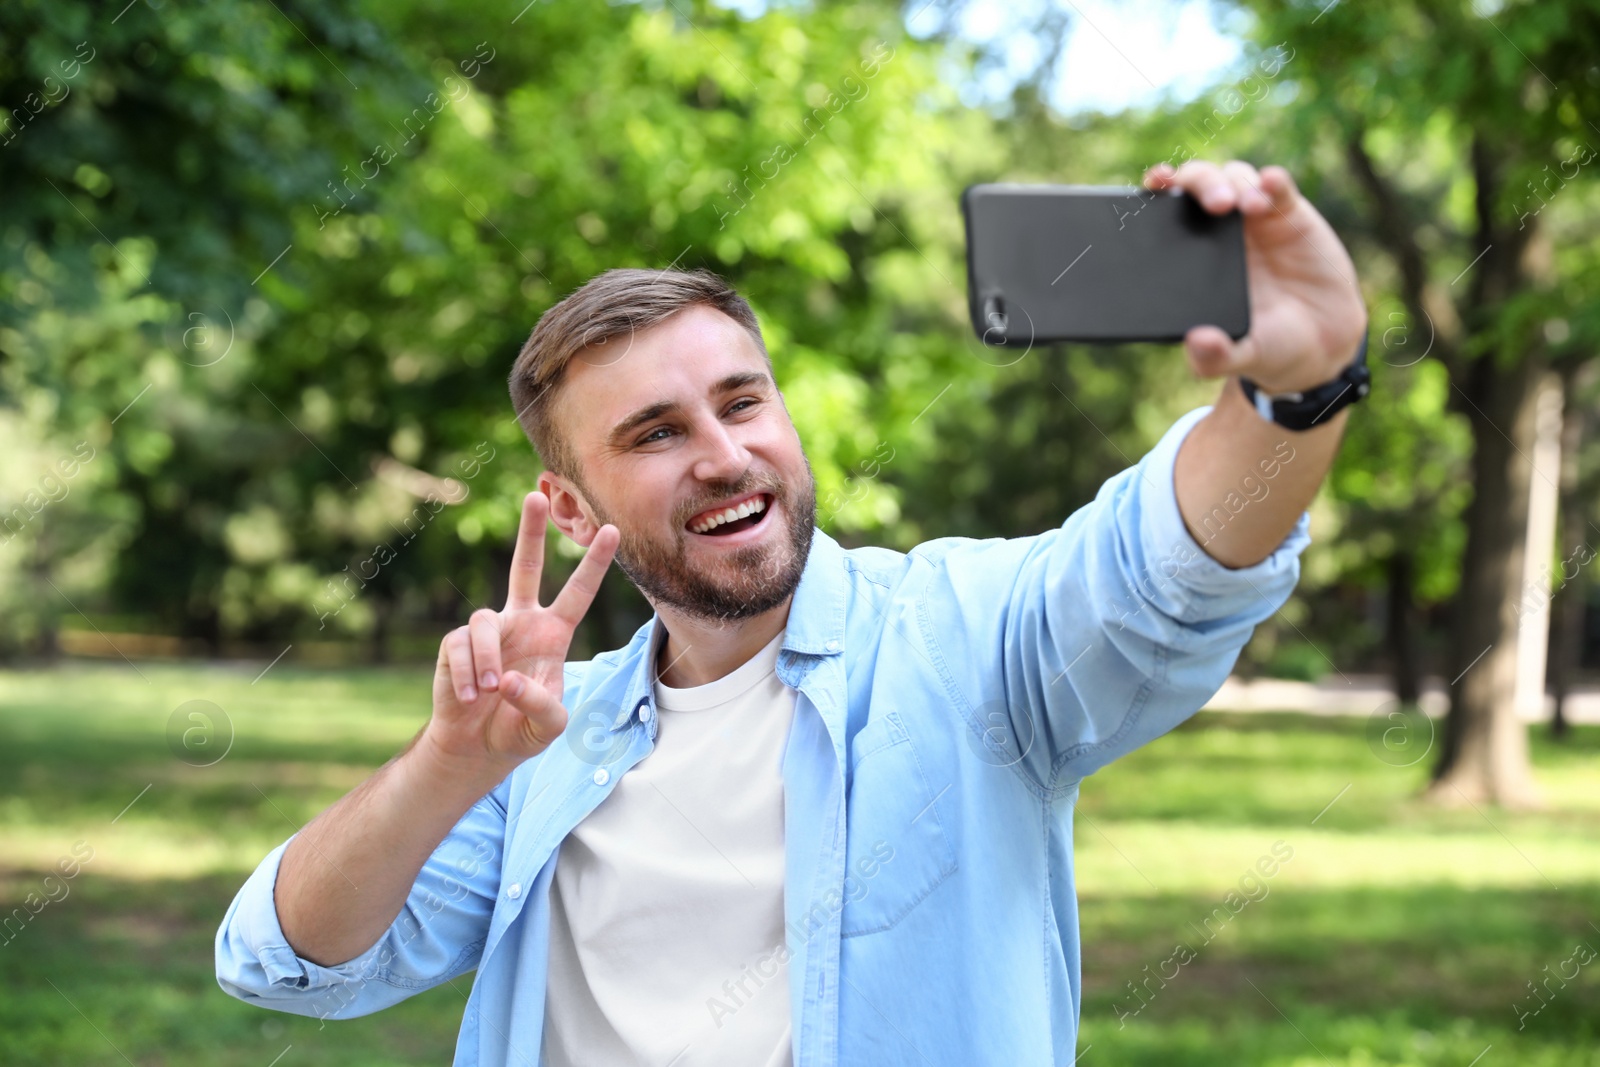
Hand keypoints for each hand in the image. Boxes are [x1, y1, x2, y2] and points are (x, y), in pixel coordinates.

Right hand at [422, 491, 619, 776]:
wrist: (478, 748)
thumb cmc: (521, 730)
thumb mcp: (549, 727)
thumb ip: (540, 705)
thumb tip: (509, 679)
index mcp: (553, 634)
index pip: (578, 593)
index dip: (594, 564)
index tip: (613, 530)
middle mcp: (522, 622)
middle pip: (525, 567)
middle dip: (530, 532)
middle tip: (535, 494)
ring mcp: (489, 631)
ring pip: (485, 621)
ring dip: (488, 660)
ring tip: (490, 693)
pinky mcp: (455, 644)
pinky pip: (459, 647)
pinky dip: (467, 675)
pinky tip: (470, 697)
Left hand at [1144, 160, 1366, 393]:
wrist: (1322, 342)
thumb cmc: (1269, 345)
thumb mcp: (1241, 356)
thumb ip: (1215, 357)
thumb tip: (1196, 343)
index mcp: (1191, 257)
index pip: (1163, 213)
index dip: (1155, 192)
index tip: (1154, 183)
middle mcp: (1217, 230)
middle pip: (1198, 184)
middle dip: (1201, 183)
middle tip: (1217, 204)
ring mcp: (1254, 219)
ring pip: (1235, 177)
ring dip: (1236, 183)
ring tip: (1249, 206)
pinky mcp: (1289, 213)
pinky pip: (1278, 186)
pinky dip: (1273, 181)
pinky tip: (1272, 185)